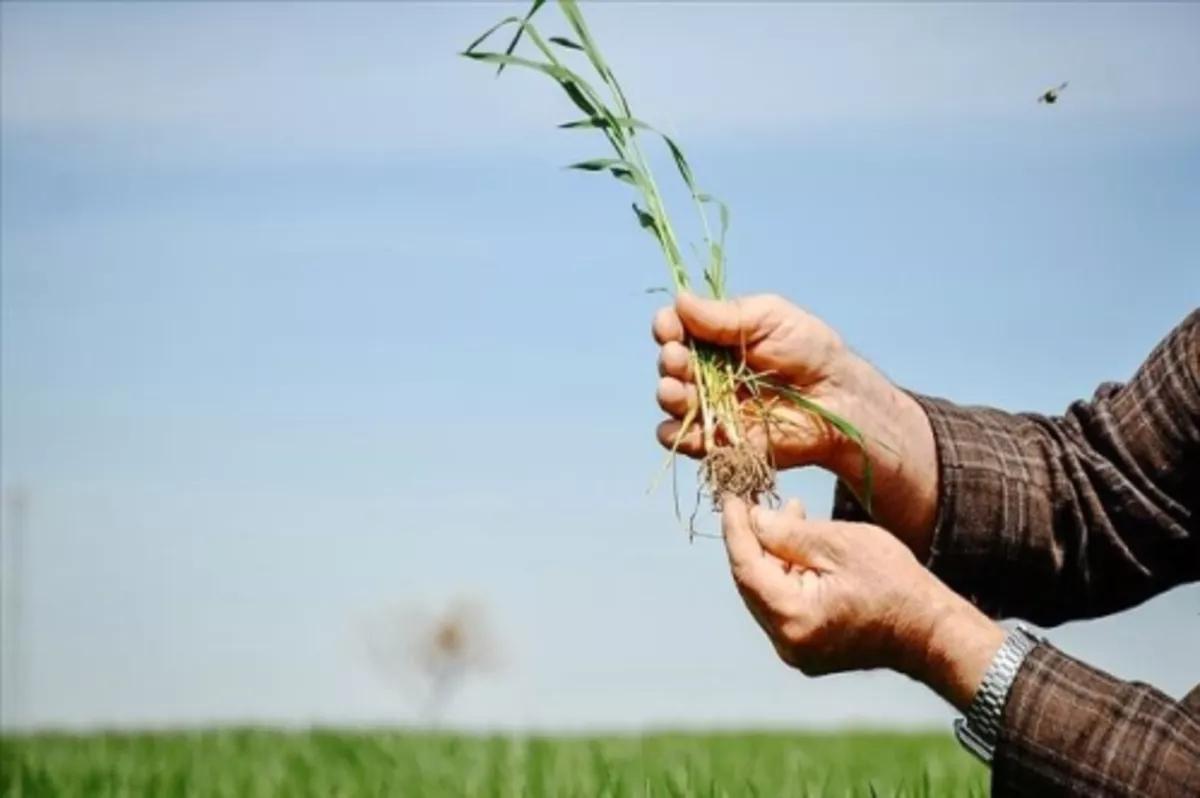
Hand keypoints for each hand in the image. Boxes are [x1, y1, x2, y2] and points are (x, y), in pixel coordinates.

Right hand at [653, 291, 940, 556]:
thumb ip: (725, 315)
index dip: (667, 327)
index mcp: (716, 337)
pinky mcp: (719, 439)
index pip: (676, 329)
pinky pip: (683, 441)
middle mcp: (708, 371)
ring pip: (671, 401)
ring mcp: (712, 406)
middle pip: (670, 365)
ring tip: (677, 390)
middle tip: (680, 359)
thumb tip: (680, 299)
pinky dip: (674, 435)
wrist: (839, 399)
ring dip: (668, 395)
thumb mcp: (770, 318)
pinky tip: (681, 426)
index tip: (670, 326)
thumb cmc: (810, 350)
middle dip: (670, 360)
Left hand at [720, 493, 1005, 711]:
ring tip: (792, 511)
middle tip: (757, 499)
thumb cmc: (894, 584)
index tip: (730, 496)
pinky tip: (800, 544)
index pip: (745, 567)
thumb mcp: (840, 544)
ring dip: (774, 552)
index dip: (735, 528)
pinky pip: (785, 604)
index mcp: (792, 618)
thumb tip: (752, 519)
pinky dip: (788, 572)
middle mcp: (787, 642)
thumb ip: (788, 533)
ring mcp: (797, 649)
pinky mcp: (809, 647)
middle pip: (752, 581)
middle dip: (754, 538)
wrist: (932, 631)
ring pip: (768, 591)